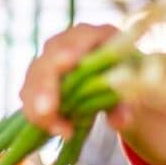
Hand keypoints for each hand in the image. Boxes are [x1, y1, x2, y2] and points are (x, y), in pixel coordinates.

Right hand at [20, 24, 120, 138]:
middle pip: (50, 59)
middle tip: (48, 109)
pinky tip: (59, 130)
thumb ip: (127, 103)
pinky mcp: (39, 81)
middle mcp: (68, 43)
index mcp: (98, 34)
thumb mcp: (135, 89)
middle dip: (46, 85)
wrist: (118, 85)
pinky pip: (30, 97)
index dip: (74, 48)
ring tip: (59, 128)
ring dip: (39, 106)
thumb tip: (121, 120)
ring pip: (35, 80)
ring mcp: (50, 61)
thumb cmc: (129, 79)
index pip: (82, 35)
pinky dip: (40, 116)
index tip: (70, 62)